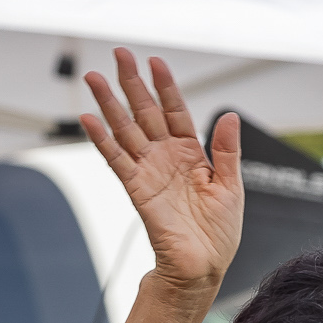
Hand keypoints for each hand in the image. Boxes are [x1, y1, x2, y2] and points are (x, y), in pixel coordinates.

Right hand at [81, 49, 242, 297]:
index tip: (155, 62)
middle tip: (119, 53)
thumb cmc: (219, 234)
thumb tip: (230, 115)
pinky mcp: (137, 189)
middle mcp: (167, 158)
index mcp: (192, 154)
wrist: (202, 268)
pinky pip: (117, 160)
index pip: (175, 111)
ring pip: (126, 130)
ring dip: (110, 104)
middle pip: (145, 112)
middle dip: (132, 83)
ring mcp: (150, 172)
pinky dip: (102, 140)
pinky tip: (90, 119)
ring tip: (95, 78)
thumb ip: (228, 151)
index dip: (165, 87)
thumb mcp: (232, 186)